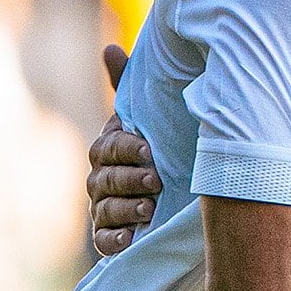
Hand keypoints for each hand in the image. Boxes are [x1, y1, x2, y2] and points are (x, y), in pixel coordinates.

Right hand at [88, 46, 161, 255]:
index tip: (149, 150)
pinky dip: (115, 239)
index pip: (107, 148)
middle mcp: (104, 179)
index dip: (125, 148)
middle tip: (156, 180)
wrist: (187, 194)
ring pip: (105, 208)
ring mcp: (106, 209)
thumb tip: (109, 48)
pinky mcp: (114, 237)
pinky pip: (104, 241)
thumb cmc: (165, 148)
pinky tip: (130, 237)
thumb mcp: (155, 119)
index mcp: (112, 150)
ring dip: (126, 208)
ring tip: (150, 208)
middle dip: (129, 178)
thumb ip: (129, 88)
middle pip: (105, 179)